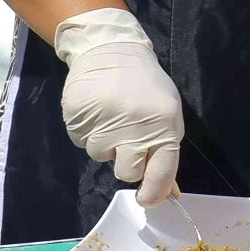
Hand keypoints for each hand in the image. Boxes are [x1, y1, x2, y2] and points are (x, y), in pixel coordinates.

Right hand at [52, 8, 183, 206]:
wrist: (110, 50)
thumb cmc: (144, 87)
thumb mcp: (165, 115)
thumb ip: (165, 153)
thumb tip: (170, 193)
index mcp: (164, 126)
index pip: (162, 173)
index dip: (155, 193)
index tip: (148, 200)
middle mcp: (135, 128)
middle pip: (127, 173)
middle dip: (127, 162)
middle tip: (127, 139)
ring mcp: (104, 124)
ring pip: (101, 157)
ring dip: (106, 143)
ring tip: (111, 115)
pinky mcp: (78, 119)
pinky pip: (81, 141)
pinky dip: (88, 131)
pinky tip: (96, 111)